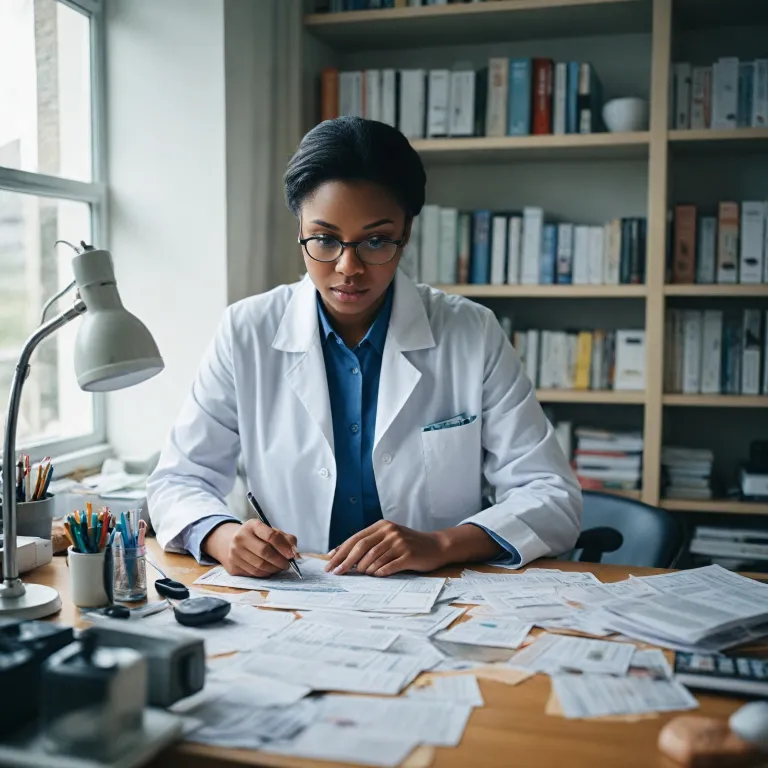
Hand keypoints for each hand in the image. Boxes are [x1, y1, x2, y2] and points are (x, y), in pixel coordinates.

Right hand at [203, 520, 298, 577]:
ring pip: (259, 565)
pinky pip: (254, 573)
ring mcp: (234, 552)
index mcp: (252, 525)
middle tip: (288, 564)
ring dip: (274, 569)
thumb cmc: (259, 537)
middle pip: (264, 552)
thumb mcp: (272, 532)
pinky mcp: (233, 566)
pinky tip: (270, 570)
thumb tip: (296, 554)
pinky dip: (265, 573)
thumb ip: (286, 540)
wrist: (233, 543)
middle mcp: (240, 537)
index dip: (283, 547)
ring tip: (280, 567)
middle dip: (280, 561)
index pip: (271, 536)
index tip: (292, 555)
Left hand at [324, 520, 448, 576]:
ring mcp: (400, 542)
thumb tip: (341, 554)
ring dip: (363, 569)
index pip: (356, 538)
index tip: (329, 562)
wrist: (436, 546)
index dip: (341, 551)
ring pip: (374, 558)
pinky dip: (379, 572)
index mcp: (382, 526)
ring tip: (360, 575)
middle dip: (346, 561)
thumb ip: (369, 543)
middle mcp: (390, 532)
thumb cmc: (408, 544)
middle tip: (336, 572)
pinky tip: (375, 576)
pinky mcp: (409, 555)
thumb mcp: (389, 537)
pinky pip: (389, 566)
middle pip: (362, 547)